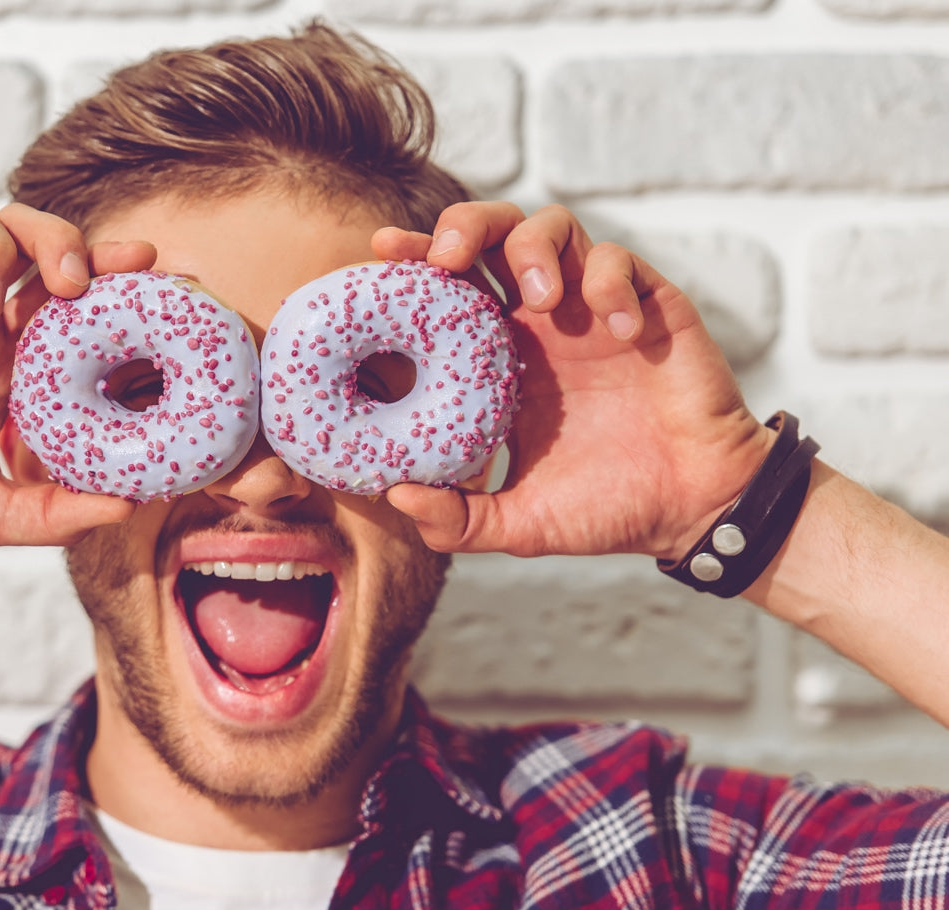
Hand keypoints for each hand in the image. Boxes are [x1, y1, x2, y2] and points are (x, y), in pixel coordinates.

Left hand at [373, 202, 773, 560]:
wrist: (693, 507)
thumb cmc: (607, 508)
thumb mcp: (520, 521)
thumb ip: (458, 519)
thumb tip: (394, 496)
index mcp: (500, 355)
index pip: (448, 288)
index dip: (415, 260)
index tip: (381, 252)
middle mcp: (542, 321)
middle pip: (492, 233)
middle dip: (465, 225)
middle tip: (450, 256)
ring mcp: (594, 307)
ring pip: (553, 227)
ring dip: (536, 247)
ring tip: (544, 297)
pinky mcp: (649, 304)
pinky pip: (620, 261)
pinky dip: (611, 284)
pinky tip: (619, 333)